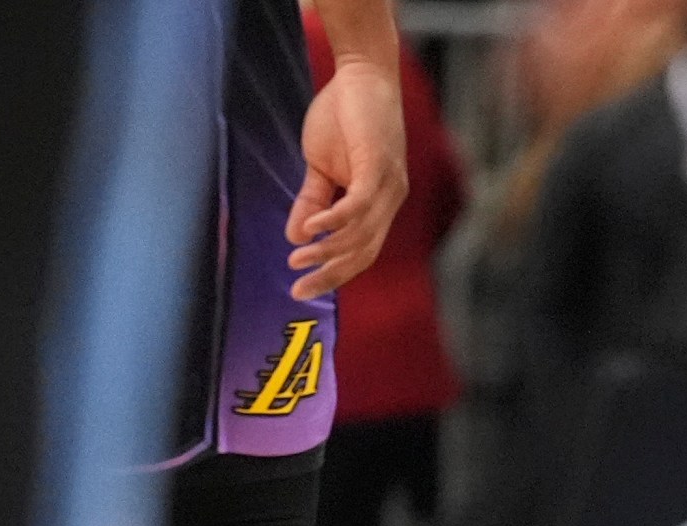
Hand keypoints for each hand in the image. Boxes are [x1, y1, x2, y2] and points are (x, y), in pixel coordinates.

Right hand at [286, 58, 407, 300]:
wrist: (362, 74)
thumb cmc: (344, 117)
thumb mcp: (321, 166)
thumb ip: (312, 201)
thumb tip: (294, 236)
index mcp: (380, 204)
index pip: (362, 251)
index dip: (334, 273)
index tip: (303, 289)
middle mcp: (391, 200)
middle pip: (364, 251)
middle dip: (330, 274)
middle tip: (298, 290)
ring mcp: (389, 184)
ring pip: (361, 232)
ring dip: (328, 250)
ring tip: (297, 259)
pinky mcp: (378, 164)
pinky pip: (359, 203)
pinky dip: (335, 220)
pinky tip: (311, 230)